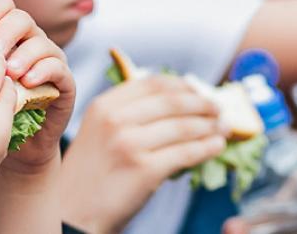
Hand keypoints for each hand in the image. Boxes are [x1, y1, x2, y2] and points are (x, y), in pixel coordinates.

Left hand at [0, 0, 76, 172]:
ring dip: (23, 52)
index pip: (0, 4)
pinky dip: (43, 69)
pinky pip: (58, 66)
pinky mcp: (62, 83)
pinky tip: (27, 81)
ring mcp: (45, 60)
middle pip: (19, 16)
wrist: (0, 155)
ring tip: (8, 71)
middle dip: (4, 30)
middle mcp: (24, 43)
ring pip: (40, 39)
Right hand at [60, 75, 225, 233]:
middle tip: (217, 108)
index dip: (181, 85)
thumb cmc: (89, 176)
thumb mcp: (97, 133)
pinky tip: (217, 146)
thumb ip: (127, 115)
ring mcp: (129, 144)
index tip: (197, 90)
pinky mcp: (145, 171)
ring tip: (223, 127)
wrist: (73, 213)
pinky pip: (186, 153)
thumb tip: (177, 104)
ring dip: (210, 125)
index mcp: (104, 106)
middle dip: (201, 103)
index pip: (152, 83)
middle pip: (172, 101)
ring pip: (183, 127)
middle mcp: (115, 120)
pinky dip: (207, 148)